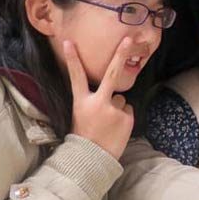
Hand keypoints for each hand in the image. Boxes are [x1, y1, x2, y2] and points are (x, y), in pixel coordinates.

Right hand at [65, 38, 134, 158]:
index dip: (72, 59)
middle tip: (129, 39)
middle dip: (121, 54)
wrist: (92, 160)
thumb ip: (94, 101)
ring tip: (107, 125)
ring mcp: (114, 109)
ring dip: (117, 108)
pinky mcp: (126, 117)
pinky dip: (124, 117)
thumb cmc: (86, 136)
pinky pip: (128, 110)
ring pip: (120, 99)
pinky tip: (115, 128)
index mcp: (81, 102)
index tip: (69, 42)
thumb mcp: (82, 115)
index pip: (76, 77)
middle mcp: (98, 103)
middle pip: (112, 74)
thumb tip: (115, 93)